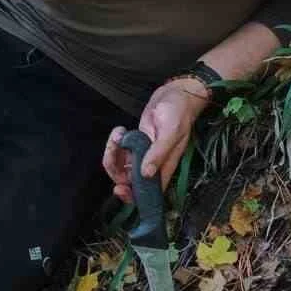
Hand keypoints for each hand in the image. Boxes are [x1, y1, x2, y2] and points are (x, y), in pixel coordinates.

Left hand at [103, 79, 209, 202]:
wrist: (175, 95)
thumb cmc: (178, 113)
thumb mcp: (171, 132)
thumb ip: (159, 153)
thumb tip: (146, 174)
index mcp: (164, 168)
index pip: (149, 192)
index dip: (133, 196)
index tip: (121, 188)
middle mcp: (152, 165)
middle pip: (129, 182)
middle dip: (115, 171)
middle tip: (112, 153)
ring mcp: (142, 155)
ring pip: (120, 167)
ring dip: (112, 153)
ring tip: (118, 135)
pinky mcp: (135, 145)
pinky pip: (119, 153)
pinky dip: (114, 144)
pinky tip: (120, 130)